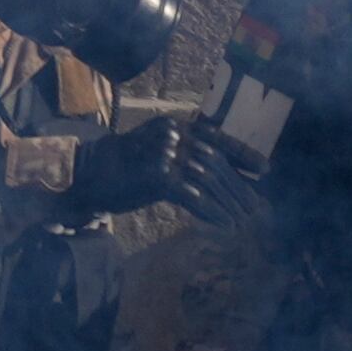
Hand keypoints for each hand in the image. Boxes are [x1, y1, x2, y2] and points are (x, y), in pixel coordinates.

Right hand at [65, 117, 264, 229]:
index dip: (242, 154)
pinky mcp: (160, 178)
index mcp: (175, 126)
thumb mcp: (155, 149)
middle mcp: (174, 136)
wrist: (87, 176)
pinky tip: (224, 225)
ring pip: (209, 181)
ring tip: (243, 221)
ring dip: (229, 203)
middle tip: (256, 206)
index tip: (263, 169)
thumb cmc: (120, 168)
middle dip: (238, 187)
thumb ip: (182, 151)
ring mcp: (167, 155)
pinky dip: (211, 212)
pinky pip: (194, 197)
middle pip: (216, 163)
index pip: (217, 137)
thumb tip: (214, 165)